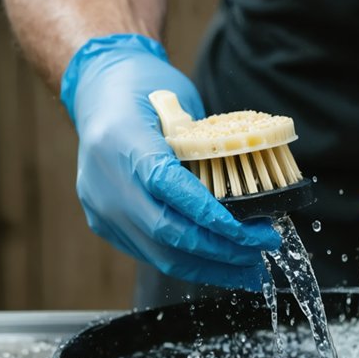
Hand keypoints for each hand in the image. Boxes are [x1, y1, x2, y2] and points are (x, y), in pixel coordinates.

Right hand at [61, 34, 279, 289]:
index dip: (213, 217)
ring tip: (249, 269)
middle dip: (222, 249)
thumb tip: (249, 188)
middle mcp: (107, 180)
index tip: (252, 232)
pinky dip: (190, 262)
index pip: (171, 189)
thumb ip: (203, 143)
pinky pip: (150, 253)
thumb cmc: (145, 87)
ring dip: (211, 267)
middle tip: (262, 248)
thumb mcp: (178, 102)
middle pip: (167, 232)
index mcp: (124, 141)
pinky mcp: (103, 222)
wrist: (95, 88)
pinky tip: (220, 265)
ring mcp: (102, 205)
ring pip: (160, 254)